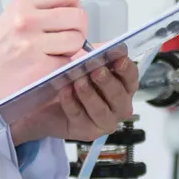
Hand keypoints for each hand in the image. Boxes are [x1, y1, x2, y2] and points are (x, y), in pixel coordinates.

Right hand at [0, 0, 86, 124]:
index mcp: (23, 4)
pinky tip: (45, 69)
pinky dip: (62, 68)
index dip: (74, 7)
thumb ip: (42, 13)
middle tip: (63, 41)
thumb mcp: (11, 20)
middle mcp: (28, 20)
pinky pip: (68, 63)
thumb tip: (76, 13)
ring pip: (77, 40)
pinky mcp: (39, 68)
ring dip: (71, 50)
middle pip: (78, 16)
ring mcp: (34, 44)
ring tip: (52, 55)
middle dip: (77, 30)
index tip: (67, 18)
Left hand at [9, 54, 138, 144]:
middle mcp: (118, 106)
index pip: (131, 78)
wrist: (47, 102)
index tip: (119, 60)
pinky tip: (64, 92)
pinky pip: (80, 117)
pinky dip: (72, 103)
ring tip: (79, 82)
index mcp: (123, 87)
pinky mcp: (87, 132)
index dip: (127, 69)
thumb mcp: (85, 61)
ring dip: (90, 95)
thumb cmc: (72, 79)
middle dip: (108, 83)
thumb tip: (108, 47)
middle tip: (96, 71)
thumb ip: (98, 55)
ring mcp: (104, 122)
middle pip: (119, 96)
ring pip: (101, 111)